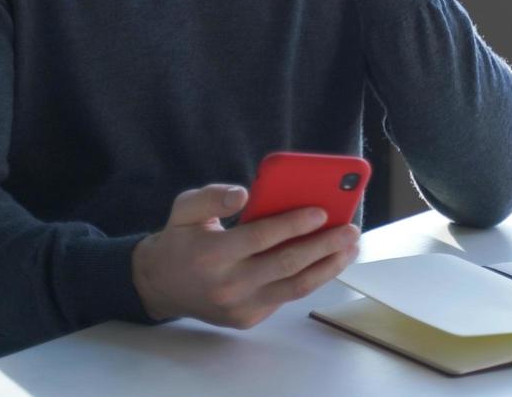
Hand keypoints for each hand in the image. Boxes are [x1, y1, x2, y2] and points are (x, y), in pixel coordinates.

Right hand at [131, 183, 359, 328]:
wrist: (160, 286)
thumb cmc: (181, 239)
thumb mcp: (185, 208)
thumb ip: (213, 197)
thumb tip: (244, 193)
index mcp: (212, 254)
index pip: (262, 237)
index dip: (294, 224)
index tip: (322, 211)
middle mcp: (228, 285)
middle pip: (287, 264)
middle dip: (324, 245)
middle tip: (350, 229)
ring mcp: (240, 306)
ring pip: (295, 287)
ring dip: (328, 267)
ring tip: (350, 247)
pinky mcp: (249, 318)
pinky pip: (287, 297)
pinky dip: (312, 278)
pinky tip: (329, 260)